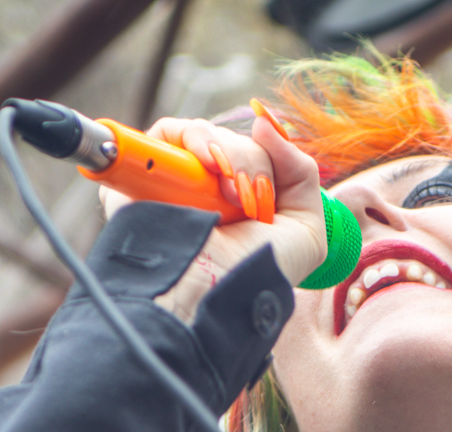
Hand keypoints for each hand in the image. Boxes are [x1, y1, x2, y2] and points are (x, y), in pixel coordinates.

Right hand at [97, 111, 325, 321]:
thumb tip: (263, 122)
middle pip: (236, 142)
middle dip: (251, 164)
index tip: (270, 192)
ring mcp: (178, 182)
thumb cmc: (257, 271)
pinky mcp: (145, 175)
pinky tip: (205, 167)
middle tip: (246, 202)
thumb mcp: (305, 227)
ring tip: (228, 194)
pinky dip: (192, 139)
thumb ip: (301, 170)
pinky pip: (167, 134)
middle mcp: (211, 191)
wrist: (211, 290)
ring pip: (206, 135)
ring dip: (227, 155)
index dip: (271, 159)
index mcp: (245, 202)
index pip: (260, 151)